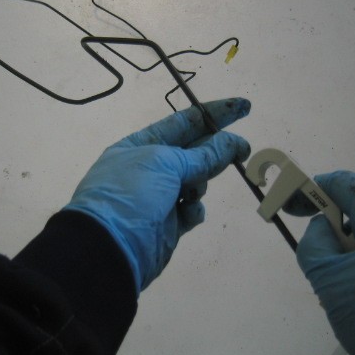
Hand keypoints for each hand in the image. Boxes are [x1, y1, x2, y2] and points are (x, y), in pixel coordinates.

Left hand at [64, 98, 250, 293]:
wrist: (109, 247)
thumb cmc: (131, 194)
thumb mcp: (164, 164)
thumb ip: (203, 155)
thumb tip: (231, 143)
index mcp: (140, 145)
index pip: (183, 122)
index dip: (214, 113)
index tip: (244, 107)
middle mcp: (149, 168)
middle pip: (193, 151)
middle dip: (218, 148)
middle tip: (244, 149)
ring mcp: (159, 197)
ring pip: (196, 181)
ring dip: (200, 182)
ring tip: (191, 192)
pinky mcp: (168, 224)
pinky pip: (191, 210)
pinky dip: (193, 210)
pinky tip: (186, 214)